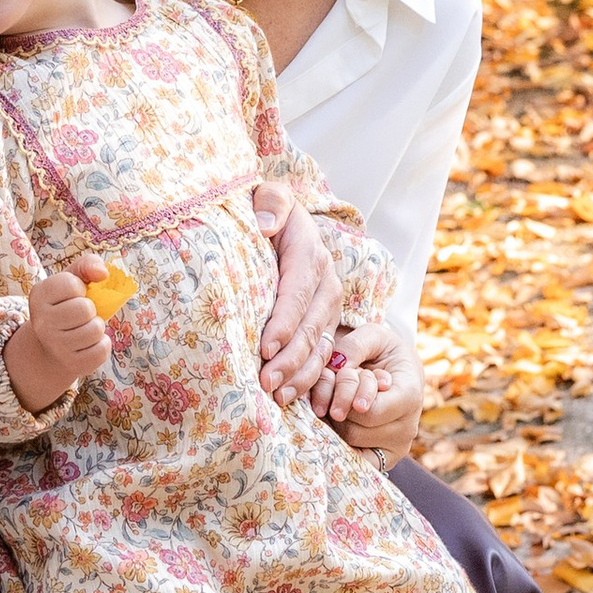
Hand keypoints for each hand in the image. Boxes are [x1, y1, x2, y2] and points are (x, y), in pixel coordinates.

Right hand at [5, 267, 111, 412]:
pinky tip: (89, 343)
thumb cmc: (67, 304)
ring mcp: (55, 346)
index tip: (73, 295)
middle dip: (90, 309)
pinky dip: (102, 344)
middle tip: (82, 314)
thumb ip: (88, 265)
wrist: (52, 344)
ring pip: (95, 330)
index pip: (72, 285)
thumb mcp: (73, 278)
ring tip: (84, 327)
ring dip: (97, 326)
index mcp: (39, 295)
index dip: (80, 288)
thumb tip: (103, 274)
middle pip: (85, 309)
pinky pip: (101, 350)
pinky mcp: (72, 364)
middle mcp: (41, 322)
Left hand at [257, 192, 343, 403]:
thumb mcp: (269, 195)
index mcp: (311, 253)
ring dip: (301, 374)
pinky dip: (308, 378)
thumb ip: (270, 202)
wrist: (281, 220)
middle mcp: (327, 283)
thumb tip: (267, 224)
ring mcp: (329, 307)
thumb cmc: (266, 210)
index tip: (264, 346)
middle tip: (266, 382)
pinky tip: (290, 396)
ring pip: (320, 346)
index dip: (284, 321)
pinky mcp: (324, 324)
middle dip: (290, 358)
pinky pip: (321, 355)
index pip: (298, 291)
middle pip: (311, 326)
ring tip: (278, 396)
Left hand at [312, 318, 427, 461]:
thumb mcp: (372, 336)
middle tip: (340, 381)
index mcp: (410, 395)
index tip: (341, 376)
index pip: (370, 411)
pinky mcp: (384, 459)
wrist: (396, 369)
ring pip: (348, 443)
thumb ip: (353, 346)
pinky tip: (337, 423)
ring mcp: (397, 446)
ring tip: (344, 397)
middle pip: (354, 429)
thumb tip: (336, 369)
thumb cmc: (383, 350)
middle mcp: (408, 427)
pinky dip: (339, 445)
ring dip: (335, 419)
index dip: (347, 397)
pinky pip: (355, 463)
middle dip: (337, 403)